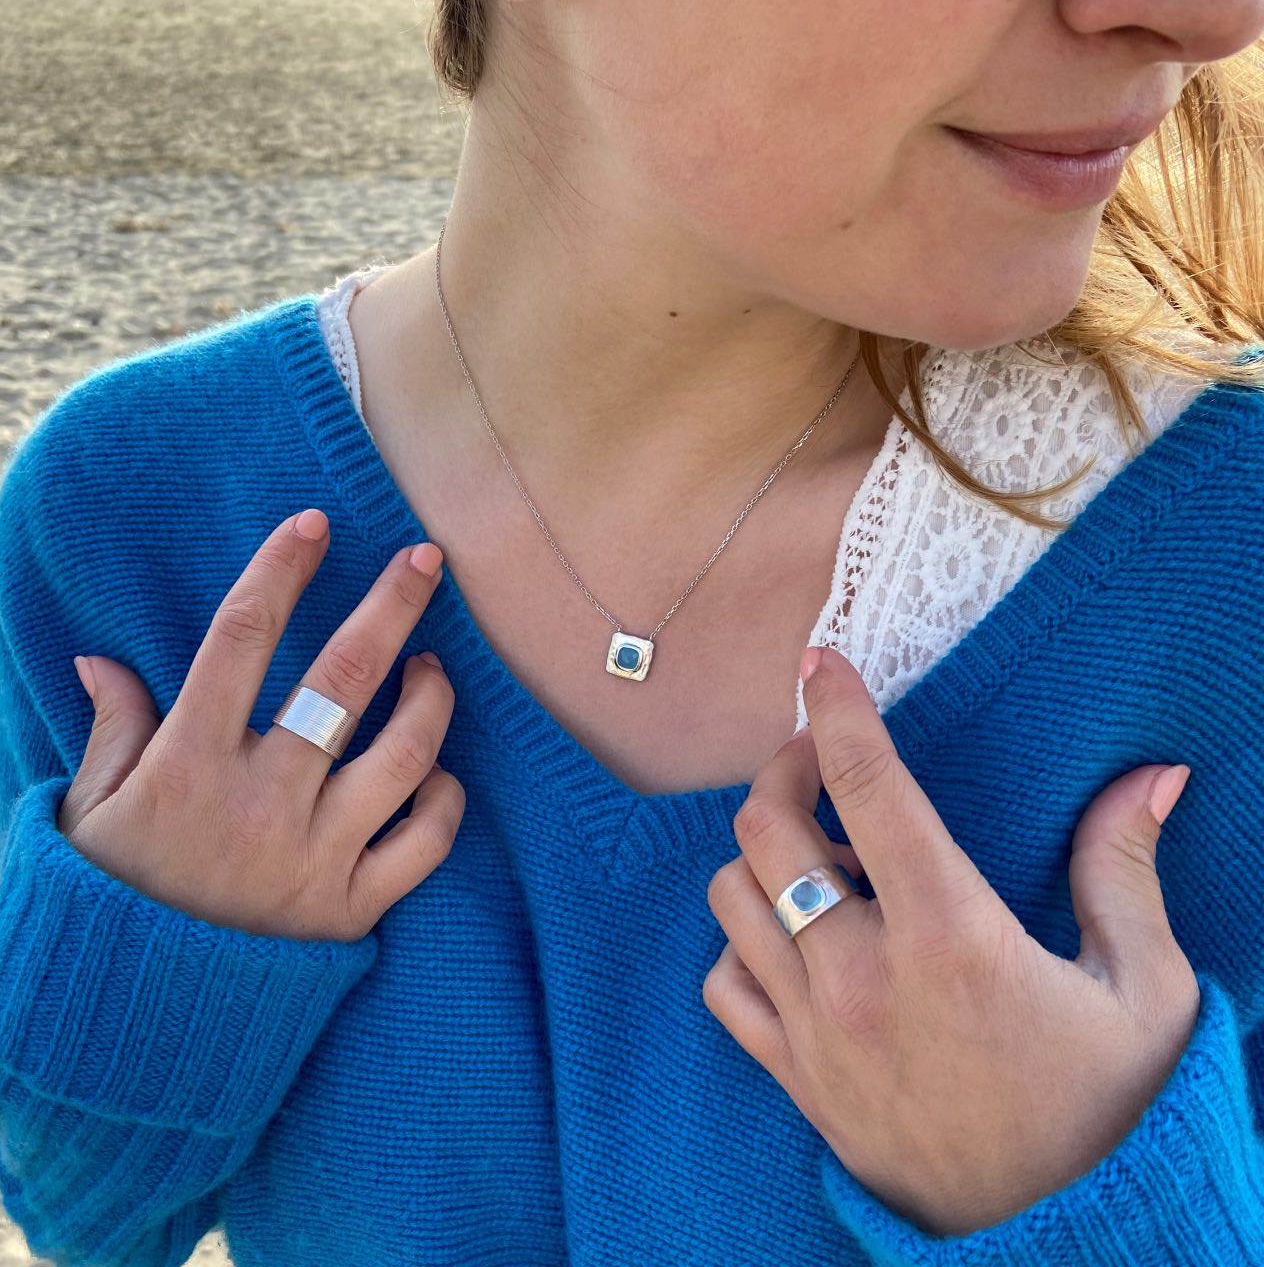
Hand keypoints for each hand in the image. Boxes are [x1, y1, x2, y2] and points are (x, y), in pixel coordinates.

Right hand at [57, 509, 465, 942]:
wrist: (135, 1027)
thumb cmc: (111, 903)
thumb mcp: (88, 815)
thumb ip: (112, 732)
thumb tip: (100, 660)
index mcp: (187, 764)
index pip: (240, 637)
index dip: (281, 569)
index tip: (314, 524)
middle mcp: (259, 802)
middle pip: (341, 680)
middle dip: (391, 607)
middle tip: (426, 559)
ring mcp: (313, 858)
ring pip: (403, 754)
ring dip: (431, 699)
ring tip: (432, 668)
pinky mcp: (351, 909)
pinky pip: (424, 842)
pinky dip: (444, 800)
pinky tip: (437, 774)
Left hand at [702, 644, 1199, 1236]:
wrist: (1064, 1242)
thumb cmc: (1110, 1112)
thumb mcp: (1145, 992)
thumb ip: (1121, 872)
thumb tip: (1149, 777)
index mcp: (951, 936)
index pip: (869, 787)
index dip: (839, 710)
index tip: (821, 664)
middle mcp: (863, 975)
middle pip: (766, 831)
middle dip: (785, 772)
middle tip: (822, 764)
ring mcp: (817, 1030)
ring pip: (733, 898)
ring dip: (762, 856)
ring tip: (821, 858)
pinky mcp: (795, 1078)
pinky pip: (723, 984)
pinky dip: (740, 941)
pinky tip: (792, 938)